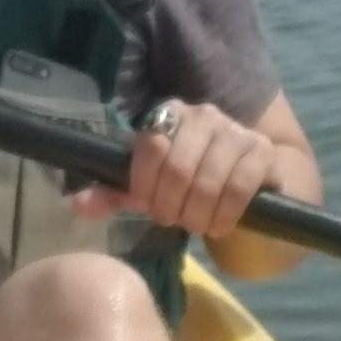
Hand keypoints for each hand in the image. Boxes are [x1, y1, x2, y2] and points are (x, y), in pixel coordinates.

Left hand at [78, 98, 283, 240]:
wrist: (247, 178)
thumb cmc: (189, 183)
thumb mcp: (149, 187)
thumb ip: (113, 194)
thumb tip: (77, 204)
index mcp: (169, 115)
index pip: (150, 146)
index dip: (145, 186)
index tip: (148, 206)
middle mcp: (203, 115)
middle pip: (177, 168)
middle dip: (171, 206)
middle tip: (173, 221)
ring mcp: (235, 130)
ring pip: (208, 181)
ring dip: (197, 215)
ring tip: (196, 225)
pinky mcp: (262, 151)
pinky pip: (240, 187)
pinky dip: (225, 214)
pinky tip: (220, 224)